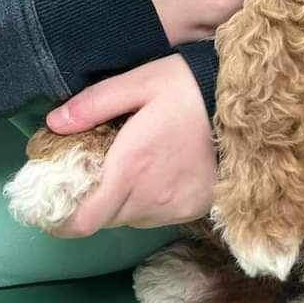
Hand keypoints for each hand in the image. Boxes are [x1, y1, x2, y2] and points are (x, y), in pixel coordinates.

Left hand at [45, 55, 216, 234]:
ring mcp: (175, 209)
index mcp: (130, 168)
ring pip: (129, 218)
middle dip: (91, 201)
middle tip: (91, 170)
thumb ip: (94, 104)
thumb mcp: (140, 82)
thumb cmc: (190, 87)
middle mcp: (150, 198)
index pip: (84, 221)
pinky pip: (156, 215)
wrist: (250, 104)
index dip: (62, 221)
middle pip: (104, 219)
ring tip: (125, 166)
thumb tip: (53, 123)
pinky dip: (145, 200)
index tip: (52, 205)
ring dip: (118, 201)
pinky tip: (155, 171)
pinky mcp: (194, 209)